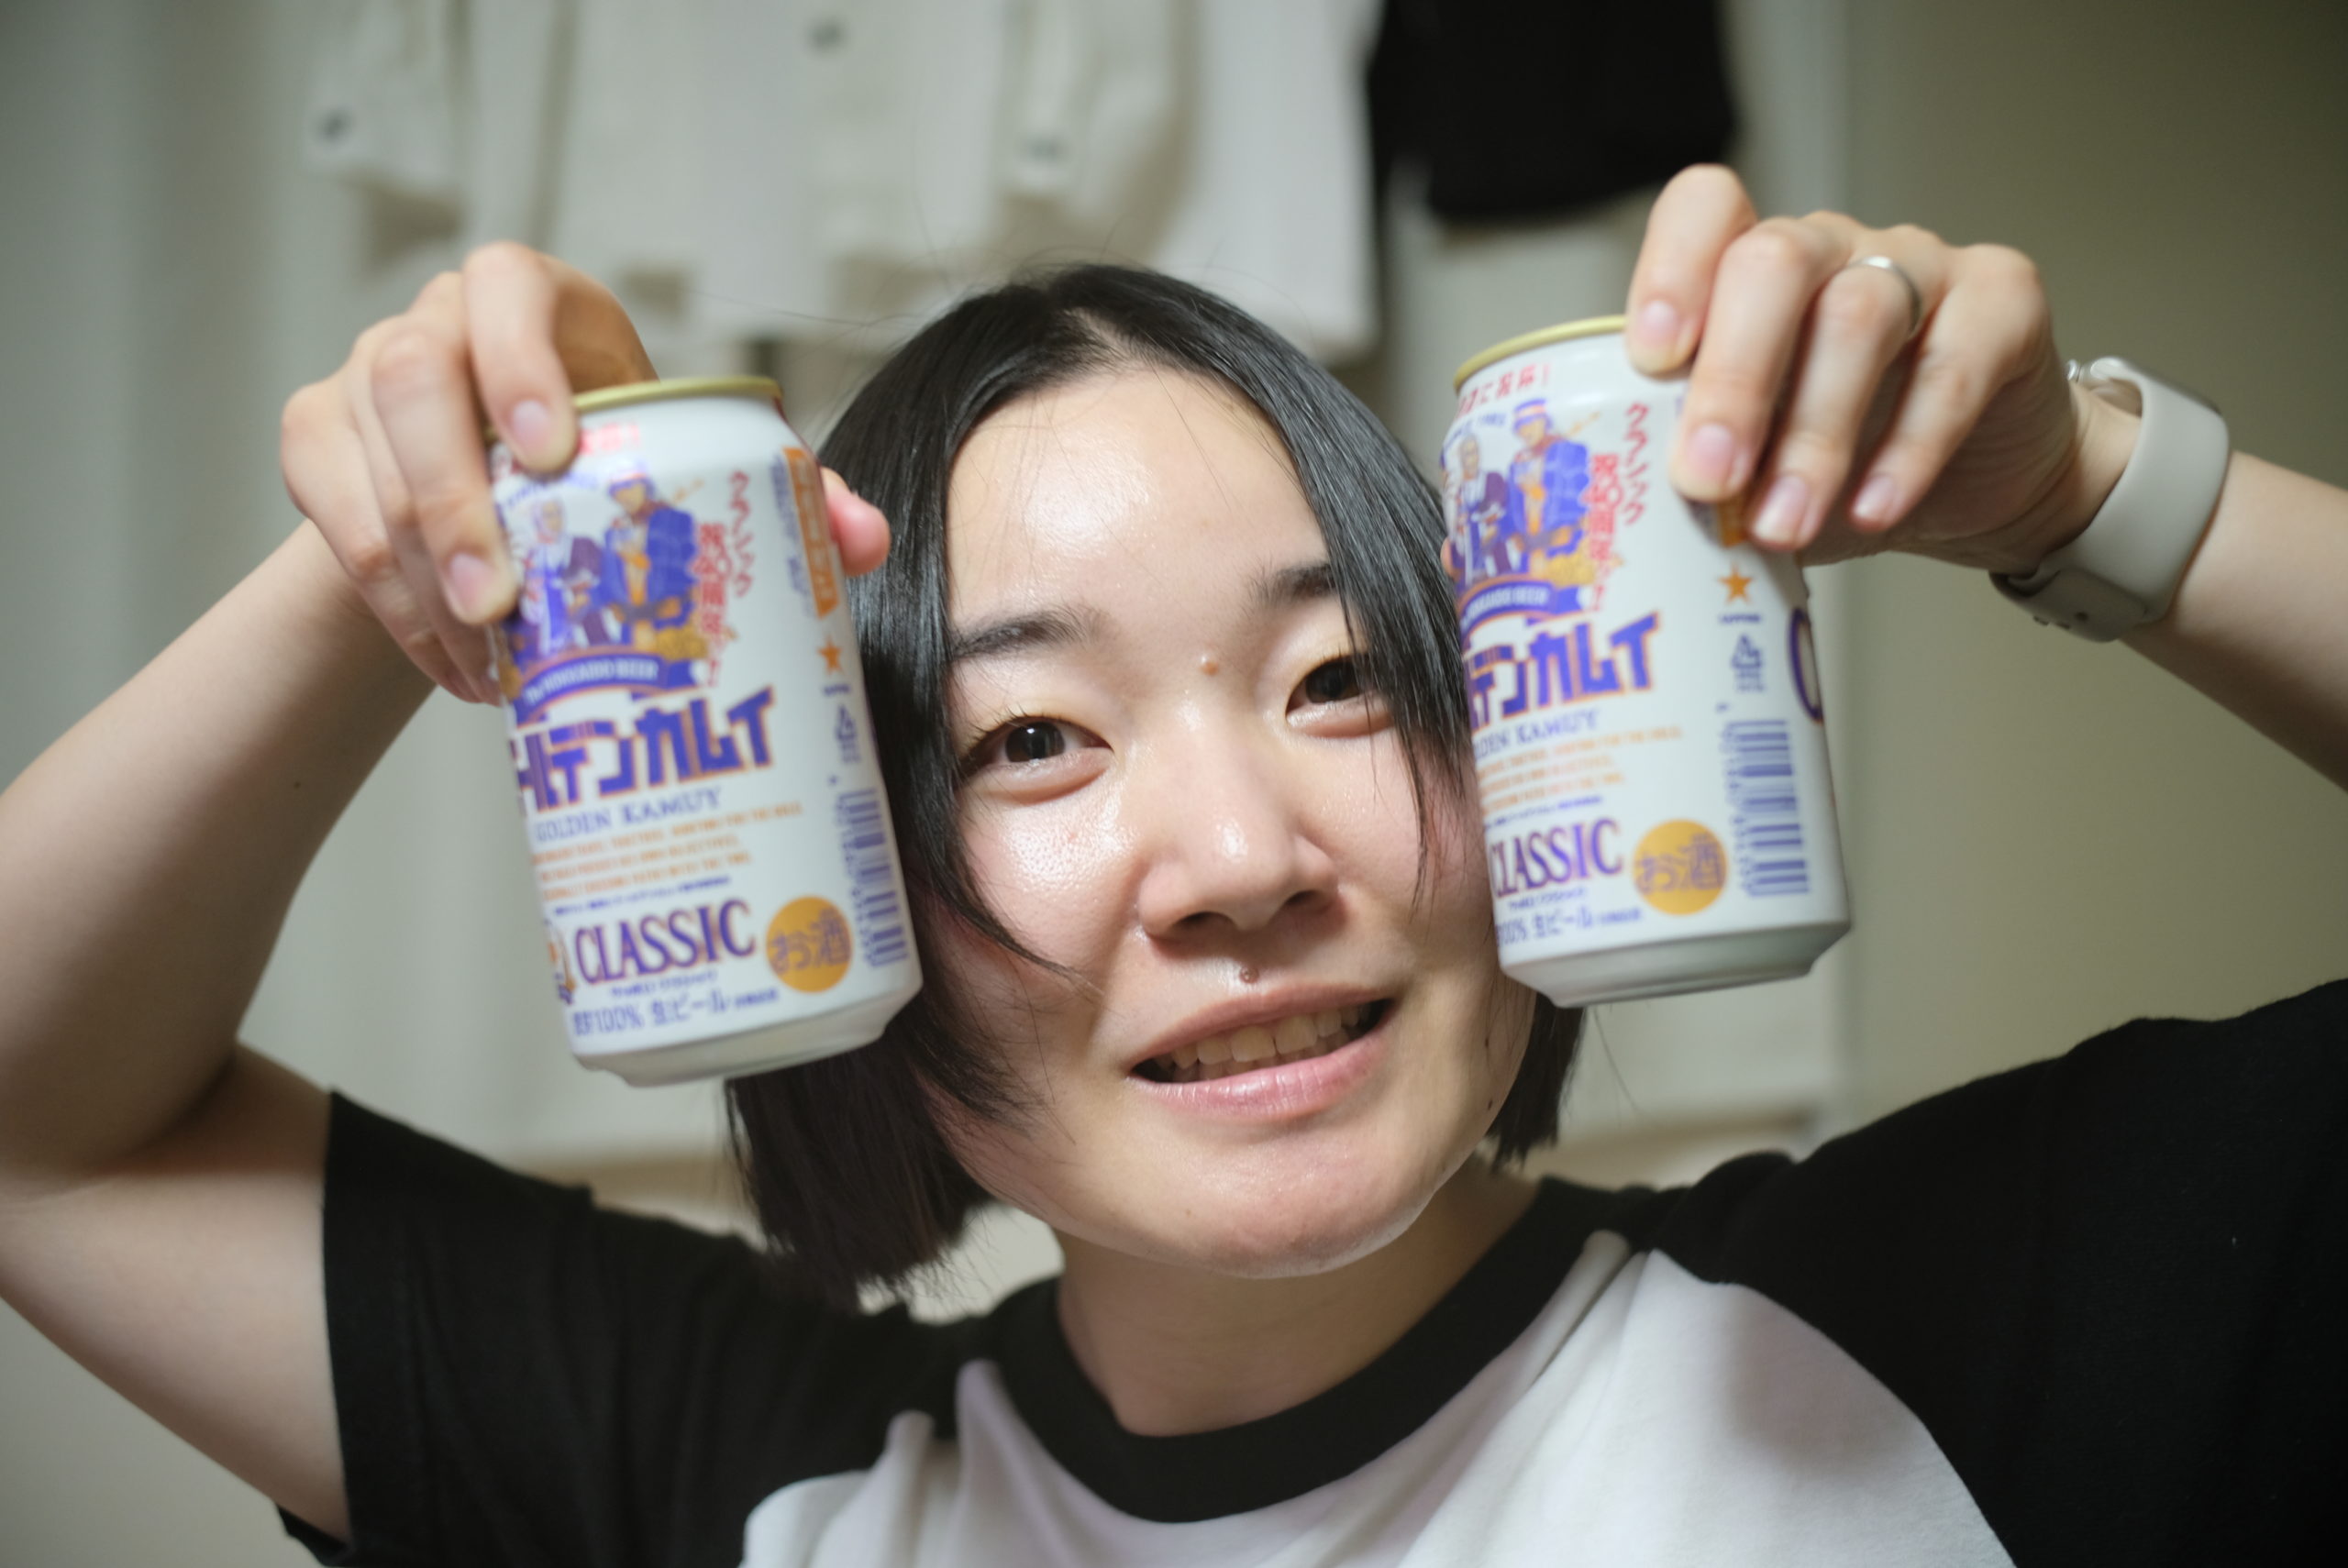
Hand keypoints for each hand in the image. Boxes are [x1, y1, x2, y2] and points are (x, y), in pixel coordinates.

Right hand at [279, 244, 891, 703]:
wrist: (505, 496)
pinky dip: (394, 607)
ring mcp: (360, 377)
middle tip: (505, 603)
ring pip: (362, 463)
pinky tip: (457, 667)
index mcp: (532, 299)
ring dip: (422, 577)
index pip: (507, 288)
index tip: (551, 452)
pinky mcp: (317, 444)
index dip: (518, 360)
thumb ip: (780, 492)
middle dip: (453, 499)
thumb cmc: (613, 464)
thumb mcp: (688, 462)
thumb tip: (863, 543)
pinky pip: (332, 521)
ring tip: (490, 662)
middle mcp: (435, 322)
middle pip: (412, 380)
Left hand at [1624, 166, 2128, 572]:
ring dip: (1813, 434)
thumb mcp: (1753, 468)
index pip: (1706, 210)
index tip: (1651, 360)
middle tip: (1706, 479)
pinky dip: (1908, 449)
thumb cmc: (1840, 464)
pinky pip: (1953, 367)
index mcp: (1751, 269)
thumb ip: (1700, 471)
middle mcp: (1833, 248)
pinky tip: (1873, 509)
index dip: (1672, 269)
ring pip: (1860, 316)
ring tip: (1783, 523)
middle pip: (1775, 264)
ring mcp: (1922, 264)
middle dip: (1733, 377)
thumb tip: (1628, 531)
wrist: (1975, 482)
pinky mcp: (2002, 304)